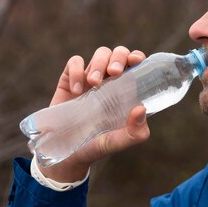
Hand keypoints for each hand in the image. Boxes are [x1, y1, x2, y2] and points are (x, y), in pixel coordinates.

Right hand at [39, 46, 149, 182]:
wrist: (66, 154)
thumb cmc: (96, 146)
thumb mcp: (117, 143)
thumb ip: (134, 132)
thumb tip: (141, 108)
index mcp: (126, 90)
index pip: (135, 65)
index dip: (137, 57)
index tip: (136, 60)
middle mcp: (110, 81)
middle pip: (119, 53)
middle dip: (118, 57)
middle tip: (114, 72)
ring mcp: (90, 78)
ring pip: (100, 54)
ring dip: (99, 63)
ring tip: (94, 83)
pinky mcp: (70, 79)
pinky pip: (74, 62)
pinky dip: (76, 71)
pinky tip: (76, 91)